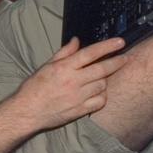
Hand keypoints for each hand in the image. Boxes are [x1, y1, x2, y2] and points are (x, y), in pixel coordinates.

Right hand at [10, 37, 127, 131]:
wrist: (27, 111)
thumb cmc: (34, 88)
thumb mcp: (46, 66)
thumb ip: (64, 53)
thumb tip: (76, 41)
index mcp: (64, 68)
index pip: (90, 53)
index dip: (107, 46)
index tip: (120, 42)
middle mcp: (73, 81)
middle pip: (102, 69)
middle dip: (117, 62)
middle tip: (125, 58)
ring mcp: (78, 97)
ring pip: (102, 85)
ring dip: (105, 80)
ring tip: (102, 77)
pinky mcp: (80, 110)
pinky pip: (100, 101)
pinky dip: (102, 96)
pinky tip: (98, 92)